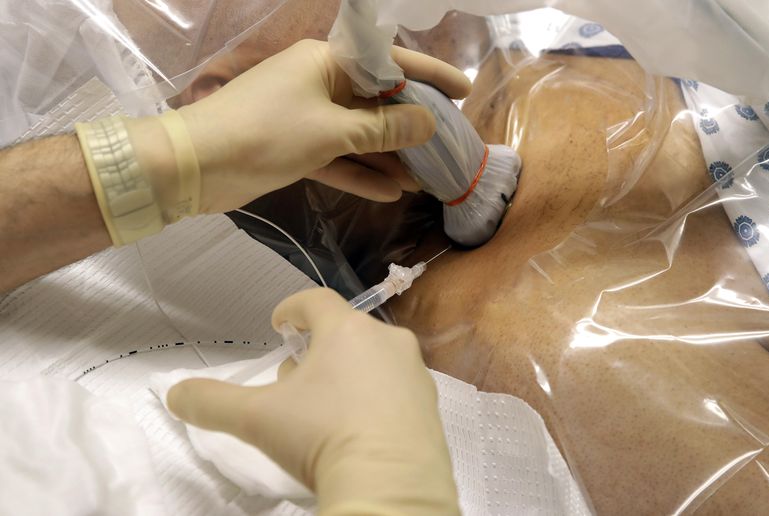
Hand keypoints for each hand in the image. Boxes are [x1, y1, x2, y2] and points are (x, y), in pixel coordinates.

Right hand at [166, 289, 458, 514]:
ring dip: (347, 372)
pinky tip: (359, 428)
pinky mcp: (430, 406)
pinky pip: (396, 389)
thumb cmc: (322, 436)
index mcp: (347, 330)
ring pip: (373, 359)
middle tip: (293, 379)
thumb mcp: (256, 419)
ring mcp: (415, 373)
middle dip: (317, 350)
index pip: (316, 300)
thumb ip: (211, 402)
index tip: (279, 324)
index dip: (292, 308)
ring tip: (324, 407)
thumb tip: (174, 394)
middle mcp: (387, 341)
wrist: (392, 487)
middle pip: (345, 332)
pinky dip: (375, 398)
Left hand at [178, 39, 471, 212]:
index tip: (463, 91)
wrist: (195, 165)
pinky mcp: (294, 148)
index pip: (389, 63)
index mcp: (327, 62)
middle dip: (411, 127)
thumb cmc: (265, 132)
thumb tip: (427, 123)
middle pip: (377, 102)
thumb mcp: (332, 130)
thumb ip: (383, 129)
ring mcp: (306, 117)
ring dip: (388, 157)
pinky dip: (360, 173)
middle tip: (448, 146)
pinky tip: (391, 193)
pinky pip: (337, 157)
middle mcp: (320, 84)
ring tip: (425, 179)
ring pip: (359, 135)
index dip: (429, 75)